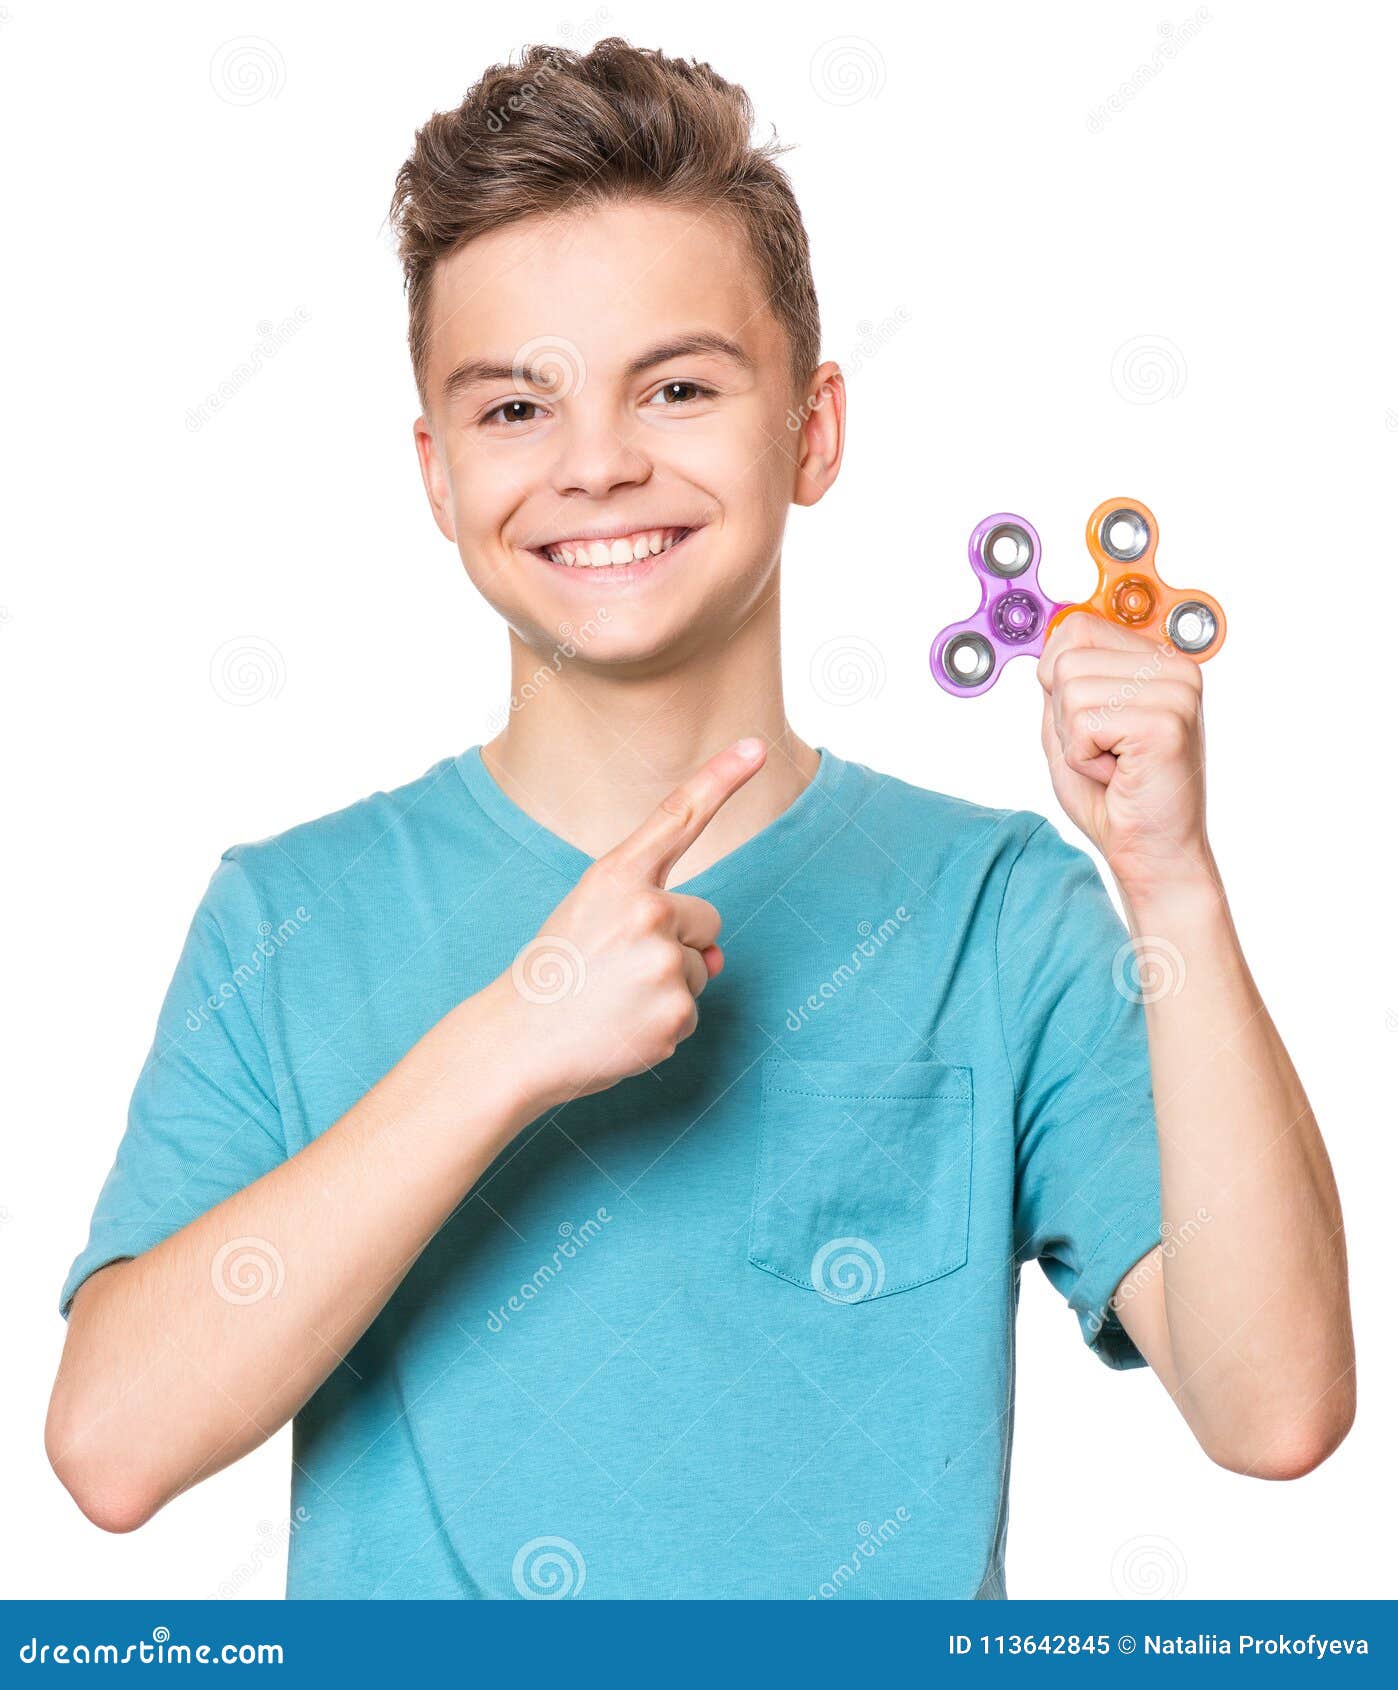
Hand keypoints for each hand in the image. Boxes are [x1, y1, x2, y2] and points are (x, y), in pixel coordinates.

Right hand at [497, 738, 766, 1109]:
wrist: (517, 1042)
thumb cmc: (556, 974)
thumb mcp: (592, 918)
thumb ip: (657, 916)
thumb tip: (717, 959)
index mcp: (616, 876)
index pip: (678, 817)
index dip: (722, 778)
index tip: (757, 746)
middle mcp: (646, 911)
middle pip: (707, 918)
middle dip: (678, 942)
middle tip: (616, 968)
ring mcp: (663, 964)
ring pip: (701, 967)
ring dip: (668, 984)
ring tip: (614, 998)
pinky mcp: (676, 1013)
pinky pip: (693, 1008)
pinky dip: (664, 1022)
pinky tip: (623, 1027)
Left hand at [1036, 613, 1214, 906]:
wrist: (1151, 852)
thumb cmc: (1114, 796)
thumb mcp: (1071, 724)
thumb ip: (1062, 678)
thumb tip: (1050, 634)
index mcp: (1158, 660)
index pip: (1077, 627)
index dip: (1058, 680)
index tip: (1092, 722)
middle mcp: (1176, 668)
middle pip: (1066, 660)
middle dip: (1064, 717)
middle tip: (1104, 750)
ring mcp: (1176, 692)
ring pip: (1069, 691)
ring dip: (1075, 741)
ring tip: (1112, 763)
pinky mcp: (1165, 723)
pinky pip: (1082, 724)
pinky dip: (1084, 759)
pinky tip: (1118, 774)